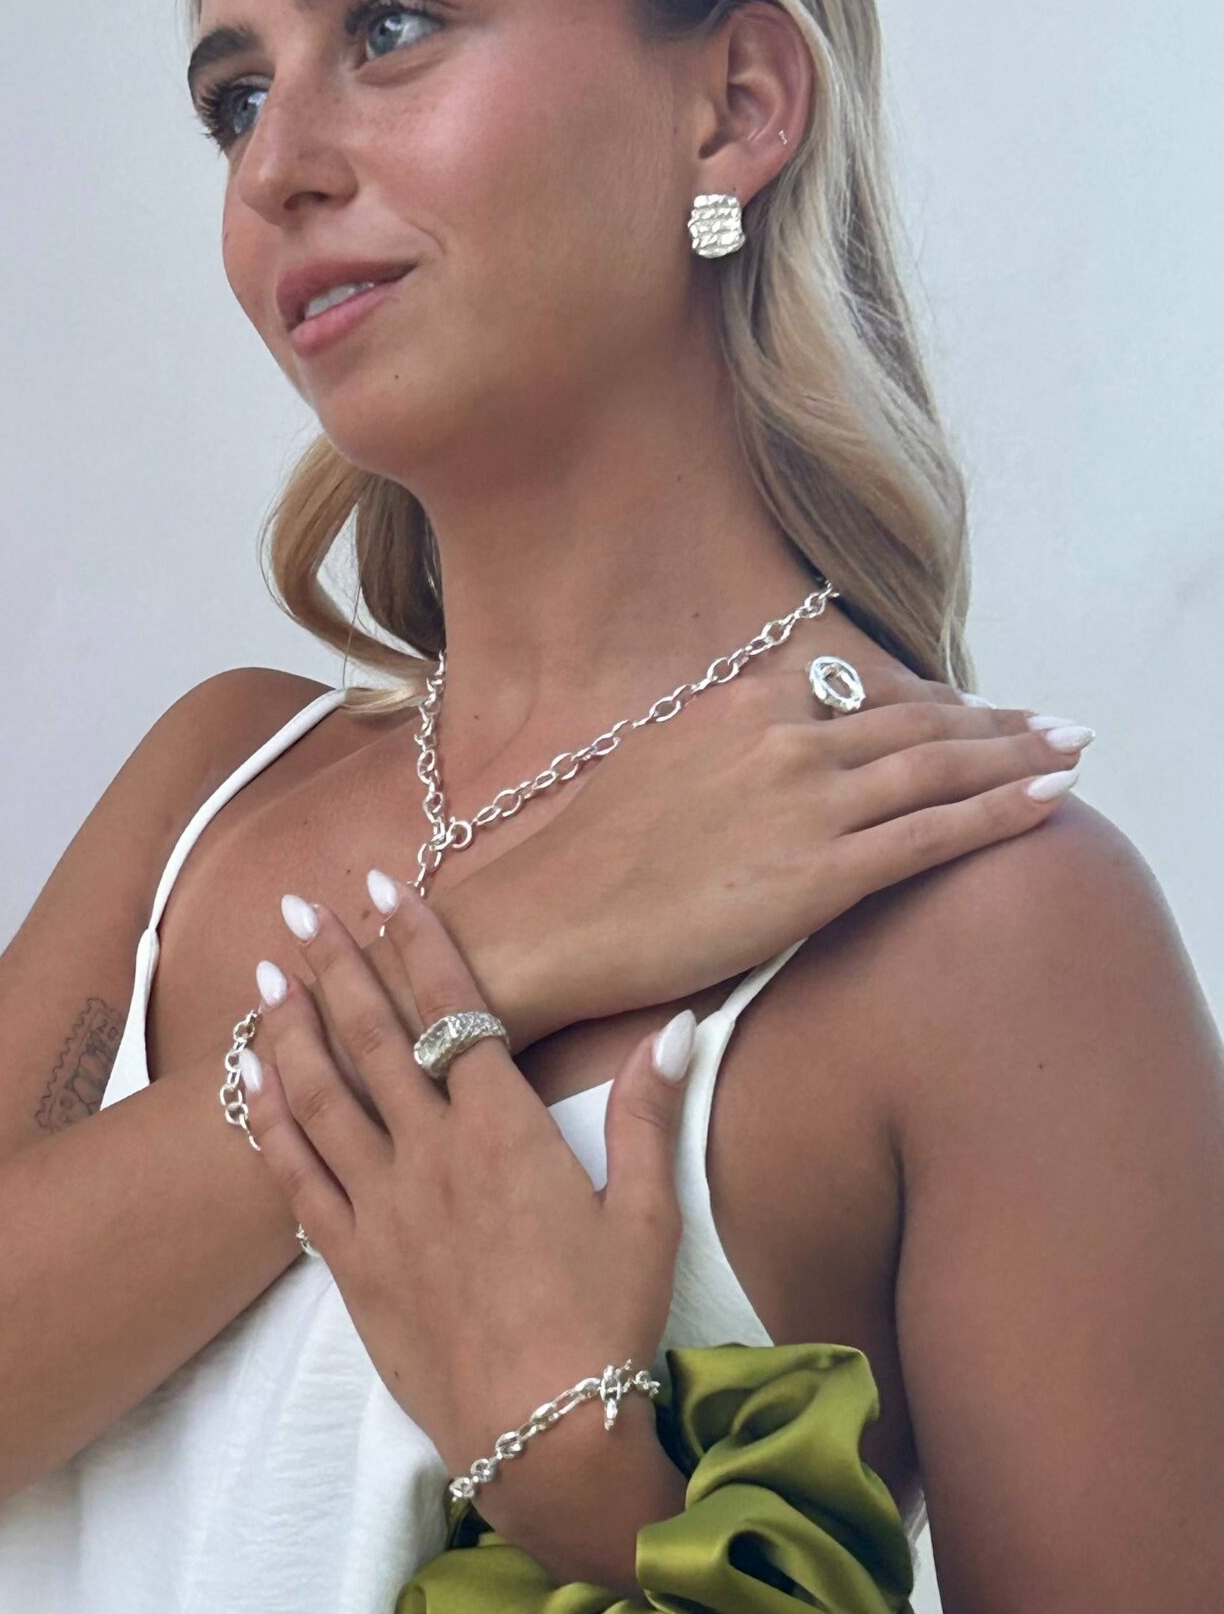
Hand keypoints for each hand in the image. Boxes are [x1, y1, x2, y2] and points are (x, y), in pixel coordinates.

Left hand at [240, 876, 692, 1586]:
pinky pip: (291, 1172)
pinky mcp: (348, 1259)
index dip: (416, 938)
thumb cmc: (605, 1327)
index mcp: (506, 1131)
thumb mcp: (648, 1218)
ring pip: (319, 1090)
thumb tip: (677, 1027)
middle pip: (372, 1033)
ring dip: (289, 1021)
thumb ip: (654, 1115)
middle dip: (335, 959)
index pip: (454, 1007)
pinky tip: (245, 1074)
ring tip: (267, 967)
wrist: (540, 1435)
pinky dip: (265, 1115)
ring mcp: (380, 1205)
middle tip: (302, 902)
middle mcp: (432, 1153)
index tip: (384, 884)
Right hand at [439, 651, 1084, 1041]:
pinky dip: (1004, 811)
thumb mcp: (652, 771)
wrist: (544, 922)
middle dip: (994, 722)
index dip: (927, 701)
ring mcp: (806, 803)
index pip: (858, 692)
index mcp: (737, 707)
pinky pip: (936, 833)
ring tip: (1068, 750)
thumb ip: (719, 752)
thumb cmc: (584, 867)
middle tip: (1049, 723)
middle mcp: (781, 739)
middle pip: (916, 721)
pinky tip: (1051, 799)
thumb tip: (753, 761)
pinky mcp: (821, 873)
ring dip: (1018, 755)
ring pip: (942, 767)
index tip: (969, 710)